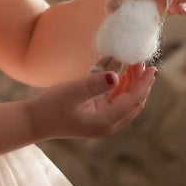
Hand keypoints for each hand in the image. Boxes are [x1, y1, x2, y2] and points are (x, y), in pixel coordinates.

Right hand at [26, 65, 156, 141]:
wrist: (34, 121)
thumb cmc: (51, 107)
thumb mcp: (72, 92)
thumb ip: (94, 83)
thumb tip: (116, 75)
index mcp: (106, 121)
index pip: (133, 101)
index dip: (144, 84)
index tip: (152, 68)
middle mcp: (107, 123)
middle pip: (132, 102)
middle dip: (139, 82)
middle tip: (141, 62)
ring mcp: (101, 120)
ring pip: (123, 100)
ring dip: (129, 83)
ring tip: (132, 64)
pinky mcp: (94, 115)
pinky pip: (112, 99)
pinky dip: (117, 86)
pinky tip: (117, 72)